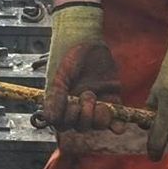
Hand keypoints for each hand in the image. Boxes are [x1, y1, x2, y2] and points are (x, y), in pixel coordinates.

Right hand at [41, 2, 125, 130]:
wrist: (87, 40)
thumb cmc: (69, 56)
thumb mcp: (60, 77)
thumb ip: (55, 97)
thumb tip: (50, 119)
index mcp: (64, 104)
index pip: (64, 125)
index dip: (67, 120)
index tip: (70, 104)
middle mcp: (79, 107)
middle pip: (82, 127)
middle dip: (84, 116)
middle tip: (86, 94)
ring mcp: (96, 105)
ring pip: (98, 125)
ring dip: (97, 117)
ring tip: (94, 95)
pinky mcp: (112, 100)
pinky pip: (116, 121)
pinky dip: (117, 125)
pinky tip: (118, 124)